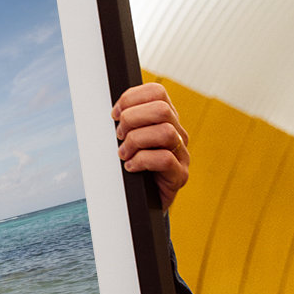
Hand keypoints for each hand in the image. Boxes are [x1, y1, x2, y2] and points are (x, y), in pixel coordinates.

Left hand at [112, 83, 189, 209]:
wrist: (142, 202)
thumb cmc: (132, 166)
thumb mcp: (126, 139)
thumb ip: (124, 122)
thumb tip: (112, 112)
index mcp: (166, 119)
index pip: (156, 92)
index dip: (131, 98)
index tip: (114, 114)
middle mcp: (178, 133)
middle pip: (162, 109)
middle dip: (132, 119)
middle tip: (119, 136)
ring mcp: (182, 154)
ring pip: (165, 132)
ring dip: (136, 141)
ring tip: (124, 154)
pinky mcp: (180, 175)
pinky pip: (165, 159)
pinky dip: (141, 161)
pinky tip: (130, 167)